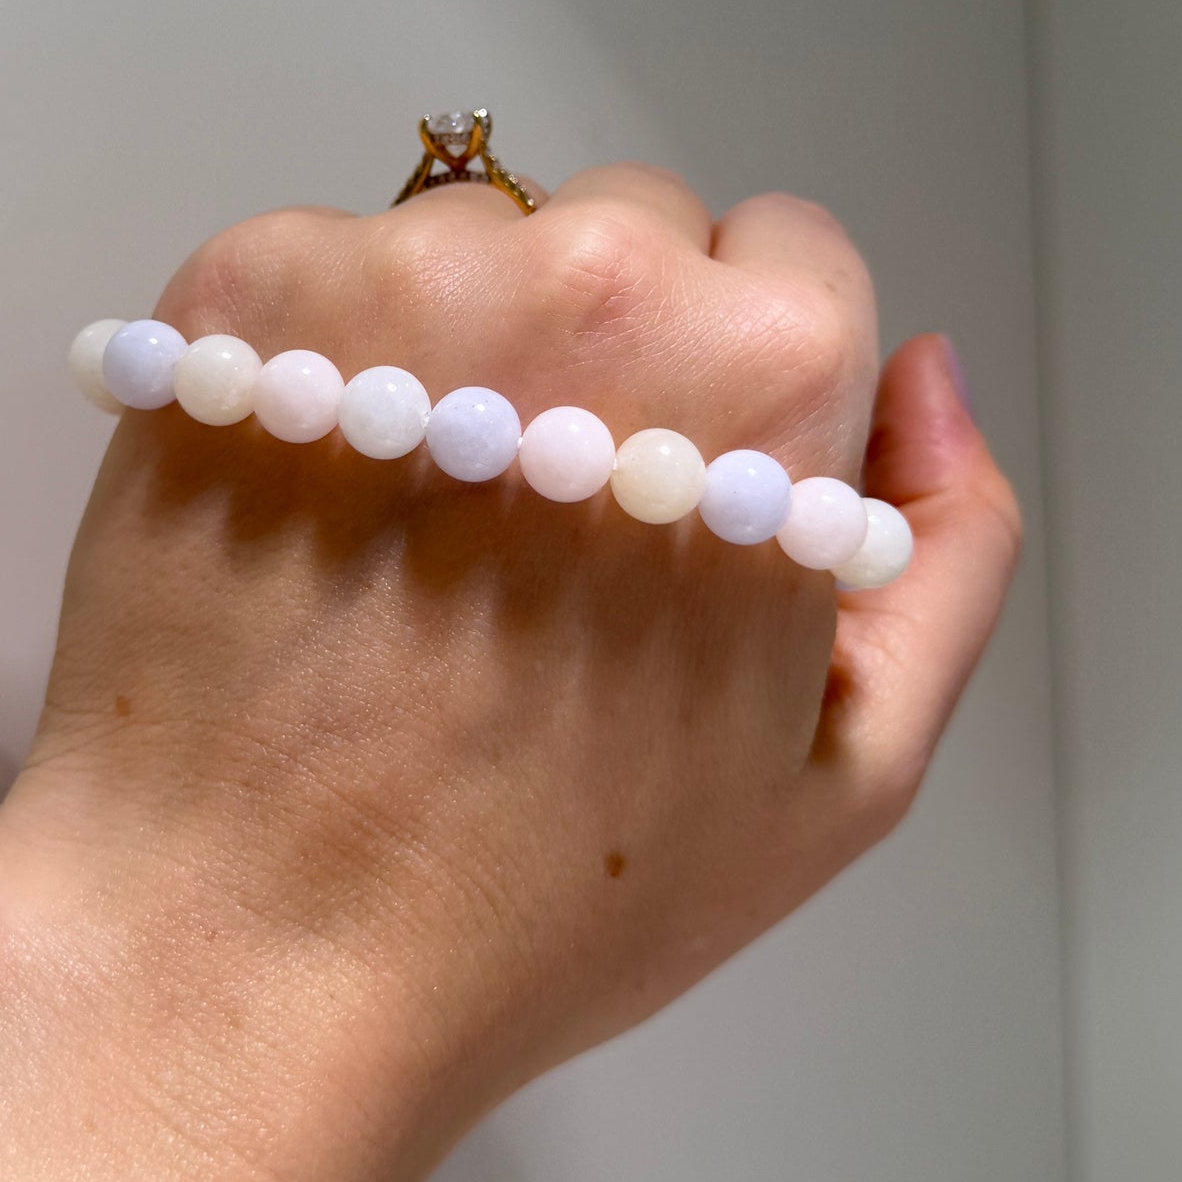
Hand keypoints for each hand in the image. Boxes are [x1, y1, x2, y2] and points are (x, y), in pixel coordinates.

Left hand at [0, 162, 1020, 1181]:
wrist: (244, 948)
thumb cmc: (547, 895)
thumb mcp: (840, 776)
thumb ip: (945, 551)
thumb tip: (926, 373)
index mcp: (764, 372)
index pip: (790, 259)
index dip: (742, 385)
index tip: (674, 495)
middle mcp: (588, 281)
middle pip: (629, 234)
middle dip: (604, 349)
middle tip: (533, 532)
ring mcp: (396, 275)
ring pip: (469, 240)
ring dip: (454, 344)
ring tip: (406, 534)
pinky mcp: (236, 294)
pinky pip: (319, 264)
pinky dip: (312, 358)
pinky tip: (304, 504)